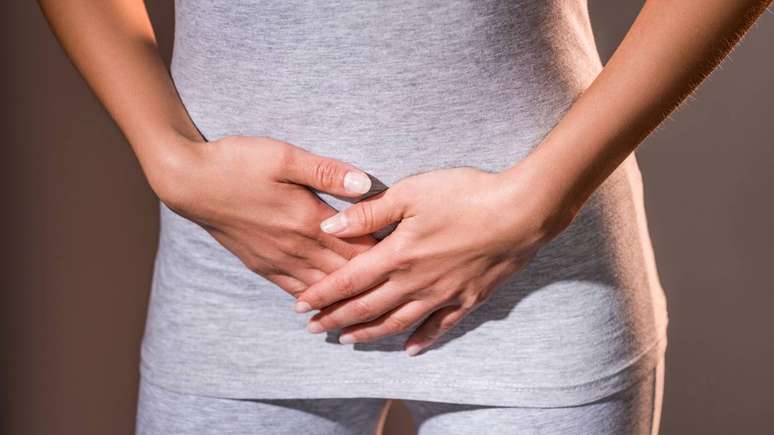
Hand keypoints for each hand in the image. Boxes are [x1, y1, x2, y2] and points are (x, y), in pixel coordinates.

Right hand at [154, 135, 377, 296]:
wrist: (189, 182)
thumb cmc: (238, 162)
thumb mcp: (285, 157)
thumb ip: (327, 172)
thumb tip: (367, 184)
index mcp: (307, 220)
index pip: (356, 246)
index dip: (385, 255)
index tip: (408, 260)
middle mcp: (295, 247)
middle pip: (343, 273)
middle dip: (372, 283)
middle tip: (399, 290)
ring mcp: (276, 260)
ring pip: (320, 288)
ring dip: (345, 300)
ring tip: (371, 310)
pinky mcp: (260, 264)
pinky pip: (293, 290)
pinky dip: (313, 300)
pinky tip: (324, 308)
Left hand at [294, 164, 575, 354]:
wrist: (520, 212)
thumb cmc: (465, 195)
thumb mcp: (411, 194)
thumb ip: (367, 215)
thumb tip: (328, 227)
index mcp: (396, 255)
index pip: (349, 281)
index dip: (322, 294)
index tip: (300, 306)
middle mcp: (414, 282)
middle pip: (367, 307)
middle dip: (336, 319)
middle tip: (314, 329)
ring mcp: (442, 295)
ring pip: (397, 322)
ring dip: (369, 333)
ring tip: (348, 341)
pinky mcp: (468, 298)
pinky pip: (440, 326)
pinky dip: (422, 338)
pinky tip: (410, 348)